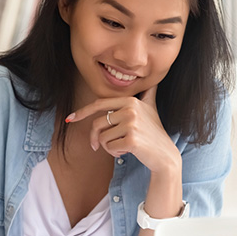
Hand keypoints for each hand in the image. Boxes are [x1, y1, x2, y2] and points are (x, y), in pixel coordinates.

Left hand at [65, 86, 180, 173]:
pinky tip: (127, 151)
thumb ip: (147, 94)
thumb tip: (152, 80)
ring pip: (102, 137)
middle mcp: (131, 109)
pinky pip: (109, 147)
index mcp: (130, 101)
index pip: (99, 104)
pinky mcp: (132, 140)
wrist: (165, 155)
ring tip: (122, 146)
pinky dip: (114, 153)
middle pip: (97, 123)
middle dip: (95, 138)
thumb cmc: (154, 132)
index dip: (83, 112)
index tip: (70, 118)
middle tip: (97, 146)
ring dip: (108, 147)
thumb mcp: (151, 108)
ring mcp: (132, 124)